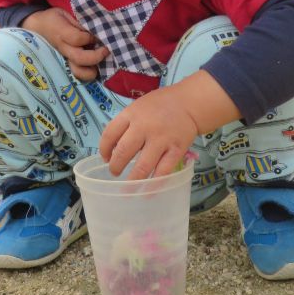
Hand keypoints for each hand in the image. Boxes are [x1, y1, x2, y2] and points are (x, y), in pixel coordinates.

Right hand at [22, 8, 107, 81]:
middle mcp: (63, 49)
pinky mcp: (67, 65)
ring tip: (101, 61)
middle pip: (80, 59)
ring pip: (78, 72)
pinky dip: (89, 73)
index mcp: (61, 33)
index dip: (90, 38)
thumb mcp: (65, 13)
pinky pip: (79, 74)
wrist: (38, 27)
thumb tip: (96, 30)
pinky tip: (96, 66)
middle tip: (106, 49)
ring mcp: (64, 59)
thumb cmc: (54, 18)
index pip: (77, 39)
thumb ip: (79, 22)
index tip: (96, 34)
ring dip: (92, 70)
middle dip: (96, 56)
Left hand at [99, 71, 240, 179]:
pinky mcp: (176, 150)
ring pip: (142, 166)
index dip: (104, 149)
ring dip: (132, 181)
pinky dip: (154, 184)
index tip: (105, 158)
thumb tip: (112, 148)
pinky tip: (147, 192)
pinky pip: (163, 171)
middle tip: (115, 173)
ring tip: (128, 187)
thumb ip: (126, 124)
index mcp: (132, 114)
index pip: (110, 134)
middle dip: (115, 167)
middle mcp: (144, 127)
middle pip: (123, 152)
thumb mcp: (138, 106)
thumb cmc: (160, 105)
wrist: (189, 103)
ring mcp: (161, 140)